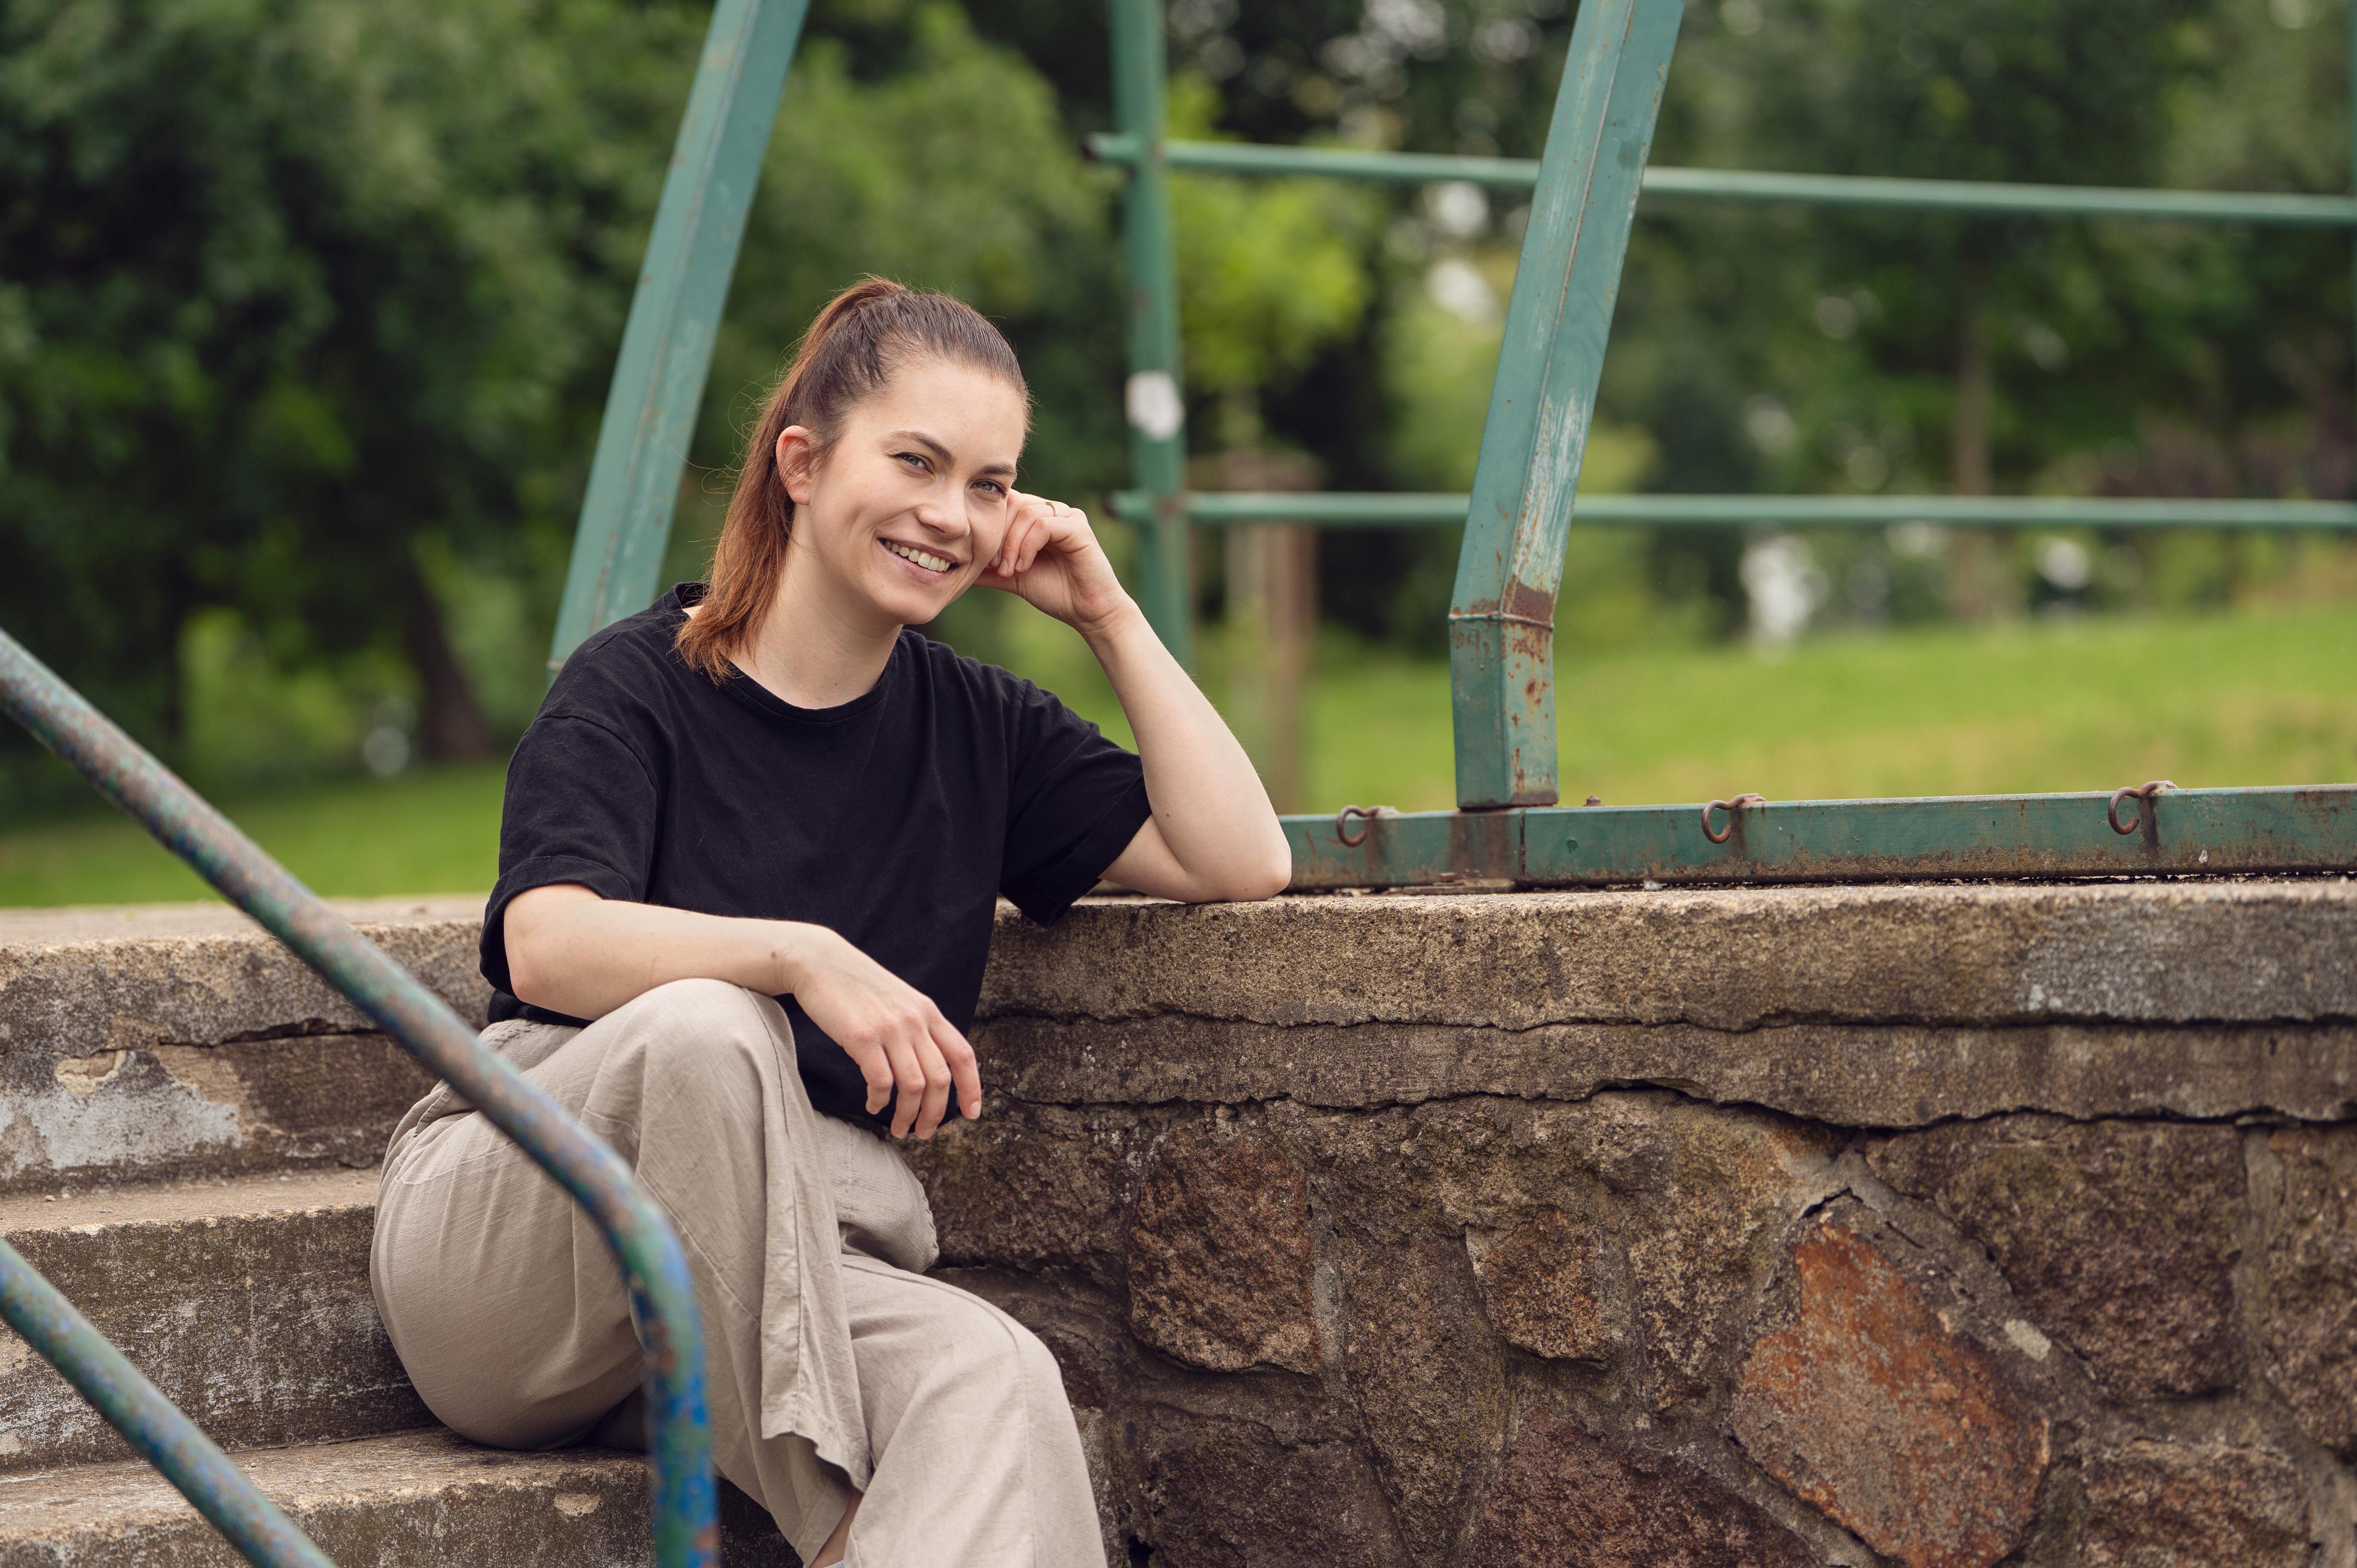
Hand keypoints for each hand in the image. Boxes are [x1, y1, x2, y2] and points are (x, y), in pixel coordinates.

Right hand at [777, 927, 979, 1137]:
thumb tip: (930, 1068)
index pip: (963, 1055)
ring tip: (899, 1128)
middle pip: (940, 1079)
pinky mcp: (861, 1037)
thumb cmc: (858, 987)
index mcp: (928, 1012)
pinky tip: (873, 1105)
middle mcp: (915, 1020)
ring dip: (908, 1115)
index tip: (972, 1114)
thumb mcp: (900, 1000)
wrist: (820, 961)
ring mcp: (889, 1028)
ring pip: (913, 1086)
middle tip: (924, 1133)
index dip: (972, 1088)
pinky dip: (879, 1101)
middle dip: (936, 1114)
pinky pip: (881, 1082)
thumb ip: (918, 1027)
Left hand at [980, 492, 1134, 633]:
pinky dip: (1028, 546)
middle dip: (998, 535)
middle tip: (995, 566)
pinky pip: (1043, 525)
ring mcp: (1066, 515)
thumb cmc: (1054, 591)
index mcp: (1035, 517)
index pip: (1004, 503)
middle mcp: (1051, 510)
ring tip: (1010, 570)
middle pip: (1012, 503)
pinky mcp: (1078, 526)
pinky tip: (1024, 567)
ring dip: (1011, 544)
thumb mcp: (1012, 577)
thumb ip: (988, 568)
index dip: (989, 526)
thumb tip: (953, 566)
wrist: (1087, 611)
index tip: (985, 560)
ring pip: (1026, 513)